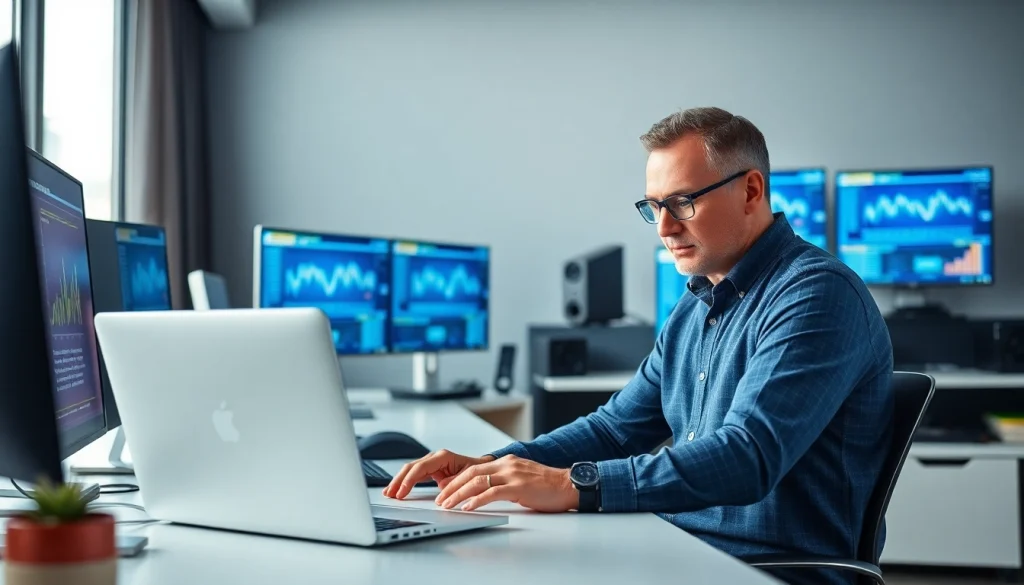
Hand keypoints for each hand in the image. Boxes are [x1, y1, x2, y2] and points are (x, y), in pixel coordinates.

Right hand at [383, 449, 494, 499]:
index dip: (409, 480)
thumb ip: (454, 481)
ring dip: (398, 481)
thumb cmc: (477, 471)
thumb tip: (442, 486)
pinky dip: (404, 482)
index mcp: (443, 457)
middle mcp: (435, 458)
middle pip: (411, 468)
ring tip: (388, 493)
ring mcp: (431, 463)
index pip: (420, 468)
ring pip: (409, 470)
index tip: (402, 492)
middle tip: (390, 494)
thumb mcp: (469, 477)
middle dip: (398, 481)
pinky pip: (414, 475)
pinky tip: (397, 490)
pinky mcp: (430, 470)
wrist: (482, 468)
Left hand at [435, 454, 576, 512]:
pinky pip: (492, 492)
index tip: (445, 489)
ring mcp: (513, 474)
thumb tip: (486, 492)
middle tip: (441, 499)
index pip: (474, 468)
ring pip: (478, 481)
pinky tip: (468, 507)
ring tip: (448, 504)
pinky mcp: (519, 487)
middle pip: (471, 473)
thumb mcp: (521, 478)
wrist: (568, 485)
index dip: (457, 479)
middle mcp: (507, 464)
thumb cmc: (547, 486)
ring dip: (459, 494)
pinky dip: (476, 500)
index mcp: (506, 462)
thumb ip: (504, 481)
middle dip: (452, 486)